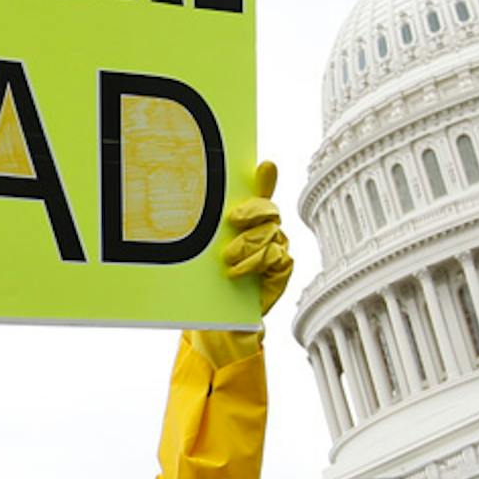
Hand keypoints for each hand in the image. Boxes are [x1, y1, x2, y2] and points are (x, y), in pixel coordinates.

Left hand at [220, 161, 293, 316]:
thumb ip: (208, 222)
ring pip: (270, 233)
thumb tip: (195, 199)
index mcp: (250, 219)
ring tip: (228, 257)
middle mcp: (267, 229)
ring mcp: (277, 247)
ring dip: (247, 244)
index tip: (265, 166)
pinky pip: (274, 256)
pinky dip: (254, 263)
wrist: (219, 312)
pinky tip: (237, 271)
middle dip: (252, 211)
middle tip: (234, 220)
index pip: (261, 192)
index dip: (265, 178)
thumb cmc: (214, 275)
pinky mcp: (282, 268)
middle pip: (268, 209)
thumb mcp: (206, 247)